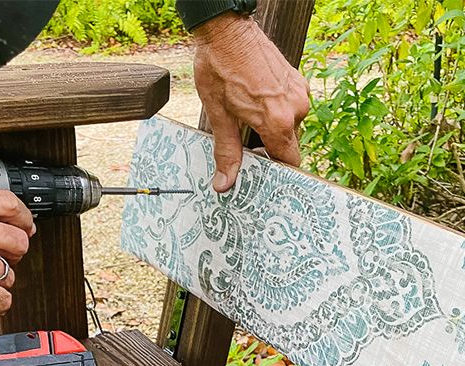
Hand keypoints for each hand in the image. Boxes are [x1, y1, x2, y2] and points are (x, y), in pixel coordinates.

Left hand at [193, 13, 309, 191]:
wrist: (225, 29)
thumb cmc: (220, 68)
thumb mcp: (219, 116)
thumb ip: (227, 152)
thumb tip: (225, 183)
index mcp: (279, 120)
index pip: (289, 161)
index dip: (276, 171)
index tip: (262, 174)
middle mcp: (295, 107)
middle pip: (289, 144)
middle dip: (270, 149)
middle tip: (247, 146)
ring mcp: (298, 91)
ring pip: (290, 125)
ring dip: (273, 129)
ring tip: (249, 119)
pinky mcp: (296, 80)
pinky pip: (291, 107)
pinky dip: (277, 112)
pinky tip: (256, 104)